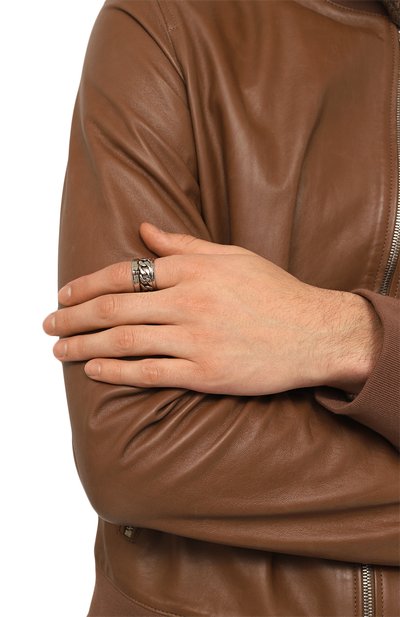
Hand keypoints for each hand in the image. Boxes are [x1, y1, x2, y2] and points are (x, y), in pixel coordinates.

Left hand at [43, 223, 381, 395]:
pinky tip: (93, 370)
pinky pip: (150, 373)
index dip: (87, 284)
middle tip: (48, 322)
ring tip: (59, 348)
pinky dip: (116, 372)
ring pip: (125, 342)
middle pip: (115, 309)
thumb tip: (144, 230)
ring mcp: (196, 340)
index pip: (125, 274)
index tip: (65, 293)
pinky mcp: (206, 374)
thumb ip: (184, 245)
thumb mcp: (232, 257)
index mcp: (194, 270)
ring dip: (84, 345)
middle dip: (74, 316)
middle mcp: (190, 303)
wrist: (315, 333)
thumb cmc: (274, 292)